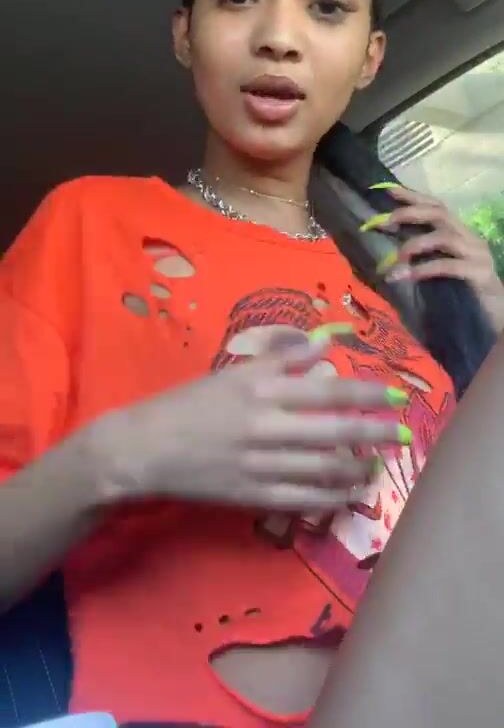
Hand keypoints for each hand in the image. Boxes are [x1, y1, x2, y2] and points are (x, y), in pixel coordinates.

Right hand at [95, 330, 410, 512]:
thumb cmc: (189, 405)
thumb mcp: (232, 373)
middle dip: (375, 433)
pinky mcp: (253, 496)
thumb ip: (280, 359)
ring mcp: (261, 465)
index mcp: (260, 390)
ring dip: (358, 469)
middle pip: (335, 432)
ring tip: (376, 467)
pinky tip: (348, 494)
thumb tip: (324, 343)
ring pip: (325, 470)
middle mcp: (266, 426)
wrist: (144, 449)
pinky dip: (331, 497)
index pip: (326, 389)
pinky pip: (304, 499)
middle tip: (402, 435)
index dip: (366, 393)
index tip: (396, 395)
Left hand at [369, 185, 503, 332]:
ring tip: (397, 258)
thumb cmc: (465, 293)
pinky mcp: (480, 274)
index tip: (388, 190)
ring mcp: (477, 255)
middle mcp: (470, 238)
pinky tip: (409, 275)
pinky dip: (426, 268)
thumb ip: (424, 258)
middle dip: (410, 213)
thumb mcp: (441, 270)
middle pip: (440, 214)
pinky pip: (449, 266)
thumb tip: (389, 256)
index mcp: (461, 234)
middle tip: (386, 222)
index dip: (414, 197)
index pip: (437, 206)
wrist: (496, 317)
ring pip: (444, 237)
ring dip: (415, 244)